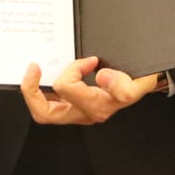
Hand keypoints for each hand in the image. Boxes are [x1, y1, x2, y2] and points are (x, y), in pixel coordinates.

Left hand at [20, 55, 161, 125]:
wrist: (142, 87)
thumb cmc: (137, 83)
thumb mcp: (139, 83)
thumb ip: (124, 85)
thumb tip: (102, 78)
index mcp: (96, 107)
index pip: (68, 88)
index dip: (73, 69)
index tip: (89, 60)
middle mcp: (83, 113)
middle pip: (44, 113)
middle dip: (32, 90)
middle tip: (33, 68)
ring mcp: (76, 112)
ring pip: (43, 111)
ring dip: (34, 92)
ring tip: (35, 73)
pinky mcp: (72, 107)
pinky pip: (48, 104)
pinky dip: (42, 91)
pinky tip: (44, 76)